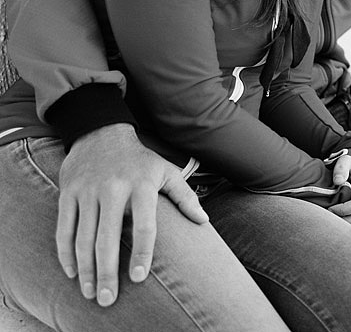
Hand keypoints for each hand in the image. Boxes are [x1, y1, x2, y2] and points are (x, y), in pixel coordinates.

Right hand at [57, 123, 208, 306]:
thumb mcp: (166, 171)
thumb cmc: (139, 160)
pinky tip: (73, 273)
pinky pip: (64, 229)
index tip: (139, 278)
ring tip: (91, 293)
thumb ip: (184, 197)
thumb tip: (203, 221)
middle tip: (108, 300)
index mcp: (142, 186)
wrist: (101, 133)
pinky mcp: (68, 193)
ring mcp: (87, 191)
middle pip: (108, 239)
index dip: (142, 254)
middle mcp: (113, 189)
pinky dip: (65, 254)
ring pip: (83, 238)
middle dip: (107, 273)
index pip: (144, 226)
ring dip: (86, 270)